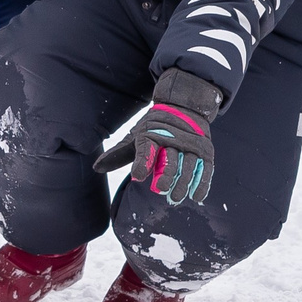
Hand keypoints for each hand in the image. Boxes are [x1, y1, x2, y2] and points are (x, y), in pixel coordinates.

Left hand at [93, 69, 223, 206]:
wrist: (184, 104)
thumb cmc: (155, 126)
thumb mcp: (136, 136)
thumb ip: (120, 154)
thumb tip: (96, 167)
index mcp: (152, 133)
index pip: (147, 149)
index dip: (142, 163)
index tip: (137, 176)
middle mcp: (173, 137)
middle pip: (170, 161)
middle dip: (166, 176)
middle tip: (161, 190)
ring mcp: (191, 144)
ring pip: (188, 166)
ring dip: (182, 184)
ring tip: (175, 198)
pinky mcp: (205, 149)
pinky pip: (204, 168)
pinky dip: (201, 183)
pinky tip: (196, 196)